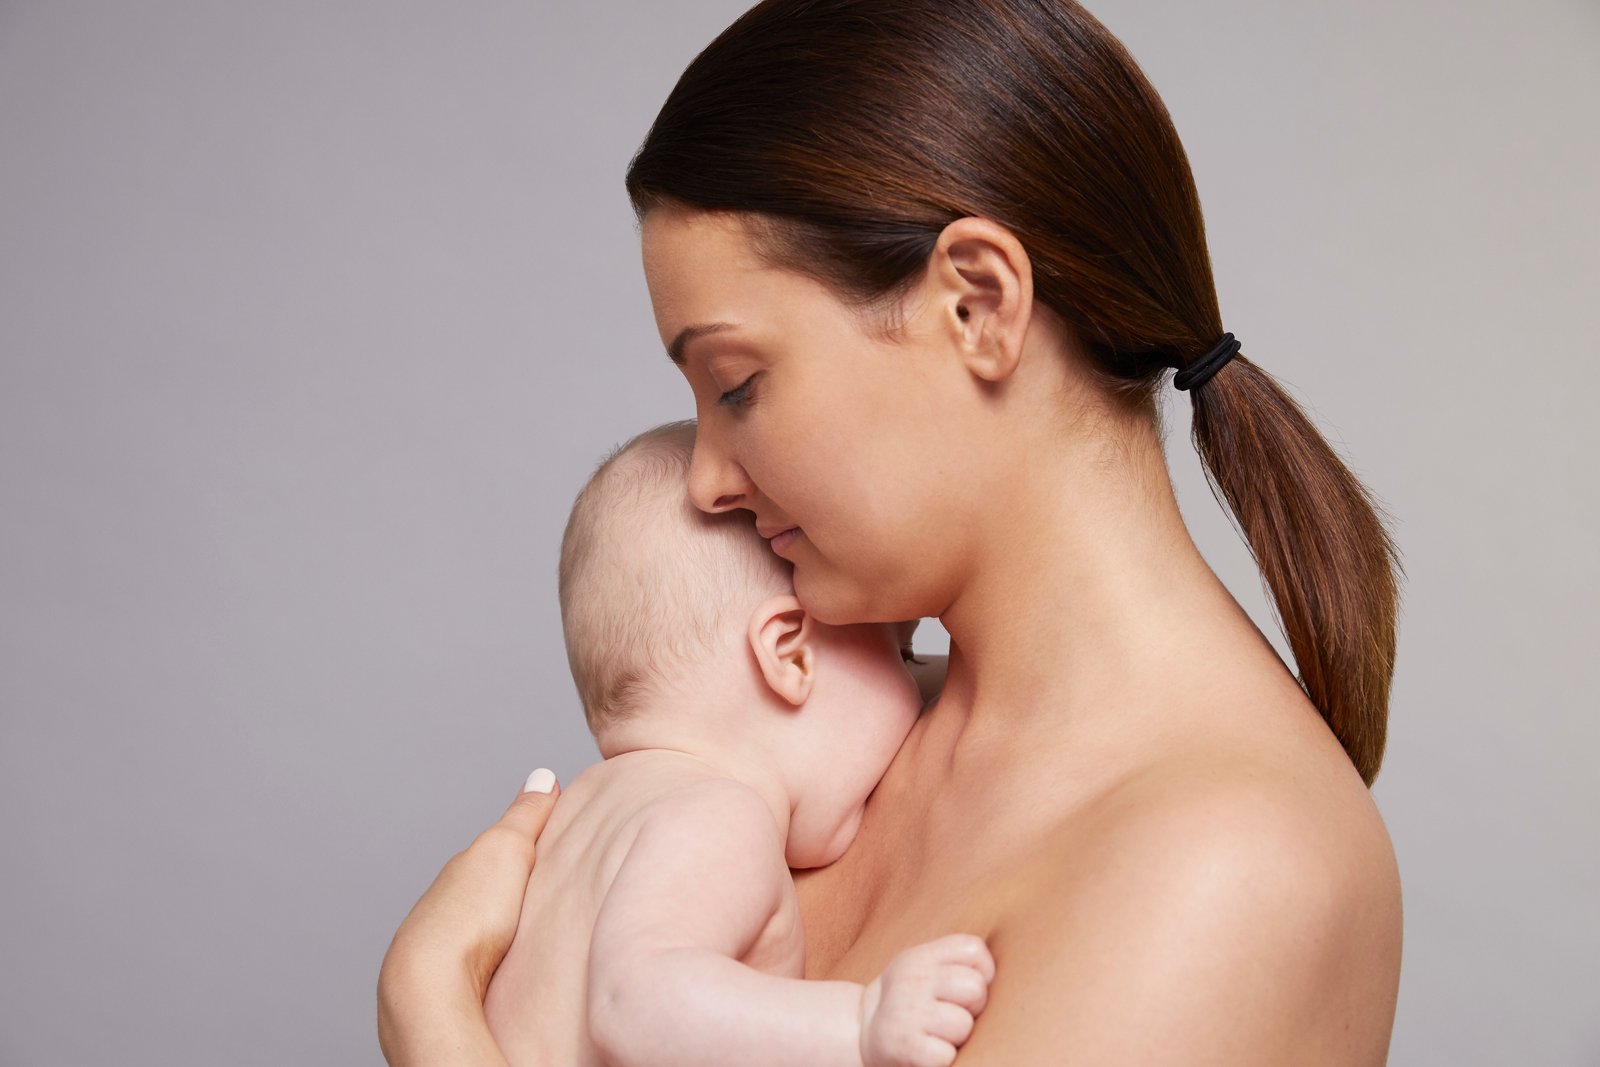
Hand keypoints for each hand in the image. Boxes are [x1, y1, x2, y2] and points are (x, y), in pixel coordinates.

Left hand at [376, 770, 560, 1066]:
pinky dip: (496, 966)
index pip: (493, 856)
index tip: (549, 849)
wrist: (428, 988)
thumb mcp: (506, 849)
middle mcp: (444, 911)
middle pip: (484, 897)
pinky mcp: (450, 993)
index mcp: (460, 875)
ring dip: (503, 935)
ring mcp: (444, 954)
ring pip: (479, 936)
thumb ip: (525, 816)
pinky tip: (514, 975)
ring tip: (538, 939)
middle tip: (551, 895)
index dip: (522, 851)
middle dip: (510, 895)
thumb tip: (540, 776)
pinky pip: (481, 971)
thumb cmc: (466, 918)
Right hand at [858, 933, 994, 1066]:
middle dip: (974, 1007)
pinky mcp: (904, 1046)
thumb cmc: (908, 1002)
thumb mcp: (922, 968)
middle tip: (954, 1014)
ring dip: (957, 1038)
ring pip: (963, 1025)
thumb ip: (955, 960)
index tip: (965, 989)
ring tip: (938, 1035)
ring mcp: (906, 1012)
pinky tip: (927, 1051)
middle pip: (975, 988)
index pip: (974, 950)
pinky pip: (946, 1055)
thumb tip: (1012, 973)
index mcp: (920, 957)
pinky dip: (943, 1059)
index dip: (983, 973)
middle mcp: (912, 980)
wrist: (858, 1031)